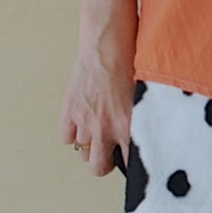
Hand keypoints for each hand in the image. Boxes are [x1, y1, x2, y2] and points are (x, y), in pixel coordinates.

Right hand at [60, 33, 134, 178]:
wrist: (108, 44)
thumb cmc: (130, 65)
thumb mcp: (145, 98)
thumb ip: (143, 123)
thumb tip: (145, 140)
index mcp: (128, 127)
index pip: (130, 164)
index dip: (131, 165)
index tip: (134, 164)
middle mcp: (105, 128)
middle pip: (98, 168)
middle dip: (105, 163)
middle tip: (111, 151)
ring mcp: (84, 121)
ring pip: (82, 152)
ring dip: (90, 146)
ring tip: (99, 132)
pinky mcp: (69, 110)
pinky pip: (66, 137)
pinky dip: (73, 133)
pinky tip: (83, 123)